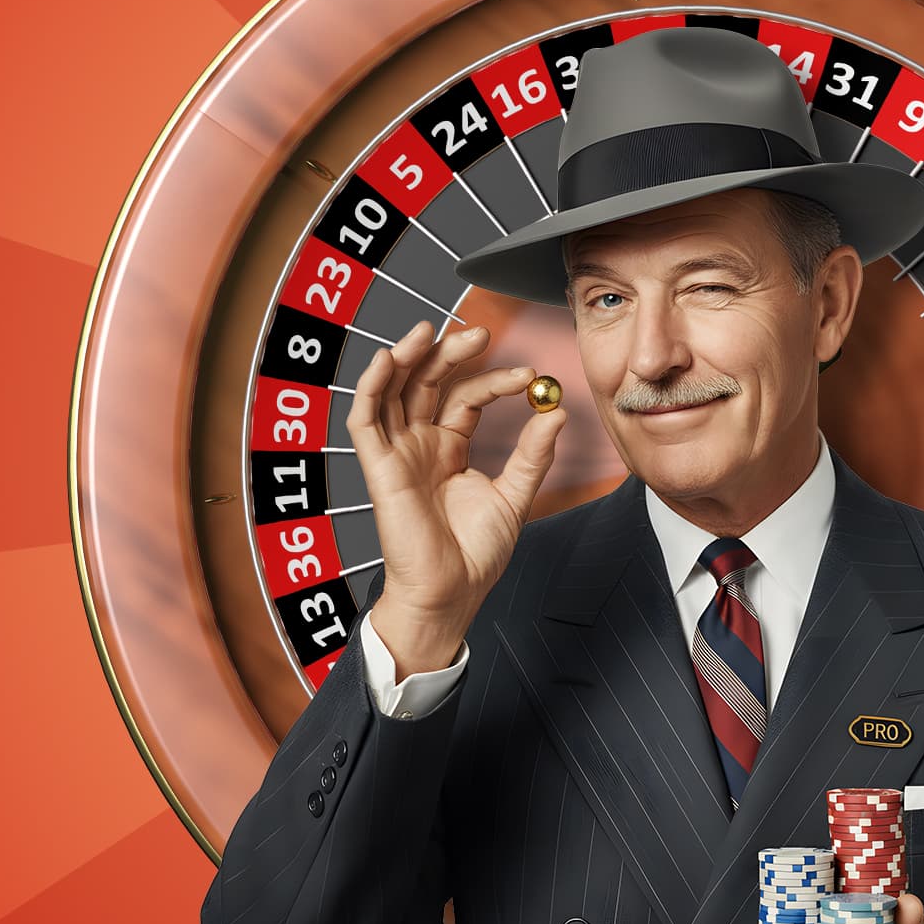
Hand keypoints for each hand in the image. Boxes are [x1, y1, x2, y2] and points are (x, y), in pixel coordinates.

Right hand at [347, 319, 565, 675]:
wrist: (452, 592)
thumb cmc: (476, 554)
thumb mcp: (514, 496)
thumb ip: (533, 454)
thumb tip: (557, 411)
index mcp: (449, 448)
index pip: (467, 397)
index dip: (494, 380)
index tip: (529, 377)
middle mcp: (420, 444)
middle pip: (427, 383)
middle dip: (448, 353)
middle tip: (480, 333)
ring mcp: (398, 453)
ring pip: (393, 390)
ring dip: (405, 356)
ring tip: (430, 330)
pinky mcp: (379, 467)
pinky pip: (366, 419)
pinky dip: (371, 385)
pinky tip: (388, 360)